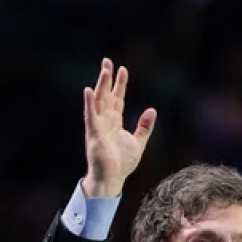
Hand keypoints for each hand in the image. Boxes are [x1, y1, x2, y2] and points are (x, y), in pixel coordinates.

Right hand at [82, 58, 156, 196]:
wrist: (112, 180)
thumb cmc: (122, 164)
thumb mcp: (138, 142)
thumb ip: (144, 127)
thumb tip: (152, 109)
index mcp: (115, 122)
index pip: (117, 98)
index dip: (120, 84)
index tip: (122, 69)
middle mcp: (105, 121)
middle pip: (106, 95)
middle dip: (107, 78)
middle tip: (107, 61)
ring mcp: (98, 126)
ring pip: (99, 102)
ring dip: (101, 86)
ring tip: (104, 71)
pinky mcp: (94, 134)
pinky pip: (91, 116)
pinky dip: (89, 103)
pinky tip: (89, 91)